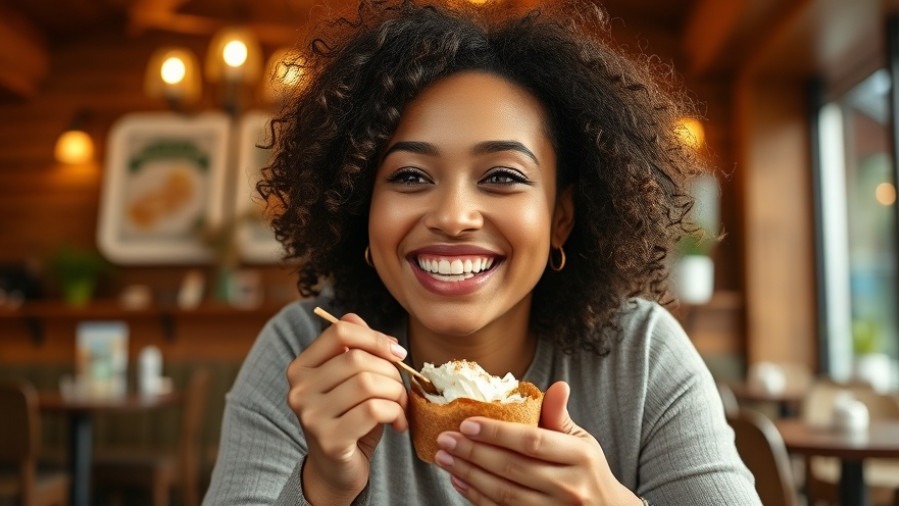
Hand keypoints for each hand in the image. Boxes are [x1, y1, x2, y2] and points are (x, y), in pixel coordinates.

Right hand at [286, 312, 409, 503]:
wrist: (337, 469)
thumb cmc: (349, 418)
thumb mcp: (351, 381)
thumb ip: (355, 350)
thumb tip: (364, 324)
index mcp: (301, 367)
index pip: (340, 332)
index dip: (376, 337)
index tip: (398, 353)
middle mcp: (299, 389)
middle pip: (358, 360)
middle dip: (391, 372)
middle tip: (401, 388)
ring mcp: (310, 415)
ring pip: (368, 384)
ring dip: (396, 394)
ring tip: (400, 406)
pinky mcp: (329, 439)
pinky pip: (374, 410)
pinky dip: (396, 413)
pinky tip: (398, 423)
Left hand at [433, 381, 640, 504]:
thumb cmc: (587, 471)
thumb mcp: (582, 441)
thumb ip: (560, 416)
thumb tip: (558, 385)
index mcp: (579, 457)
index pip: (532, 441)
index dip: (497, 432)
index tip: (466, 423)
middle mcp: (569, 487)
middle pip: (512, 468)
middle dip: (472, 452)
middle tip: (445, 438)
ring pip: (503, 493)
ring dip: (468, 475)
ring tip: (445, 458)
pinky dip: (477, 497)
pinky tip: (459, 482)